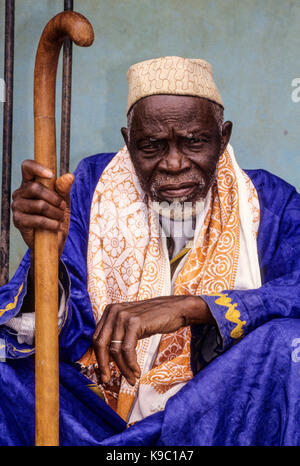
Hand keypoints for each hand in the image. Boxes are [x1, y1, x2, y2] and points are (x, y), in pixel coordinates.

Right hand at [12, 159, 73, 256]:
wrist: (54, 239)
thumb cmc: (57, 216)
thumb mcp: (63, 200)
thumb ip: (64, 188)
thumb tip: (70, 176)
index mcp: (29, 183)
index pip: (27, 167)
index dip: (37, 167)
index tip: (51, 175)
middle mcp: (20, 193)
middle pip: (35, 188)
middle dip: (54, 198)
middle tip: (63, 207)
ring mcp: (17, 207)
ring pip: (39, 205)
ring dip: (55, 213)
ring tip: (61, 218)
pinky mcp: (18, 221)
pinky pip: (37, 220)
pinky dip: (51, 224)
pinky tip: (57, 226)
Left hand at [92, 295, 213, 385]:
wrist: (175, 309)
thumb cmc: (154, 319)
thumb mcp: (131, 324)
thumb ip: (118, 334)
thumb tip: (106, 358)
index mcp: (110, 311)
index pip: (96, 338)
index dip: (98, 357)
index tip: (103, 372)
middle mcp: (114, 311)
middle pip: (100, 344)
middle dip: (103, 365)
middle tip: (107, 380)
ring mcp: (123, 316)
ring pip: (115, 349)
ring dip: (122, 368)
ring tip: (131, 378)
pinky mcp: (135, 322)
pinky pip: (127, 349)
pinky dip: (130, 364)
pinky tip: (137, 371)